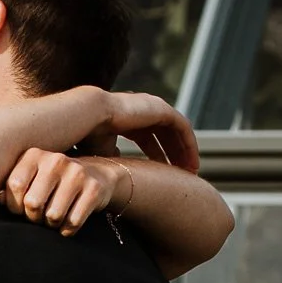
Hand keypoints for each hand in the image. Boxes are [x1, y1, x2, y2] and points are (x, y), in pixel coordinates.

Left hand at [0, 150, 117, 234]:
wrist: (96, 174)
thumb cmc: (52, 182)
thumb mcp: (30, 179)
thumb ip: (12, 188)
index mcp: (34, 155)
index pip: (15, 185)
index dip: (14, 205)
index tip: (20, 209)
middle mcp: (56, 160)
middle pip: (33, 203)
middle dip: (33, 217)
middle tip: (38, 216)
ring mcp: (77, 173)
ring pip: (53, 215)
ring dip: (51, 225)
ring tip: (53, 218)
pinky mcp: (94, 189)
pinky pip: (73, 222)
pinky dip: (67, 230)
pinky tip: (67, 223)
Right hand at [83, 88, 198, 172]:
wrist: (89, 116)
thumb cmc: (90, 134)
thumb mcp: (103, 150)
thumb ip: (114, 158)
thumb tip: (119, 172)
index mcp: (127, 119)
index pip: (149, 138)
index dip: (158, 156)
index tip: (164, 174)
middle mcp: (142, 111)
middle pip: (165, 135)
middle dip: (174, 155)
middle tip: (182, 174)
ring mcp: (153, 107)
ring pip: (177, 132)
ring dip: (185, 151)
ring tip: (191, 171)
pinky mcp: (162, 109)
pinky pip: (183, 128)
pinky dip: (189, 145)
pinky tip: (192, 162)